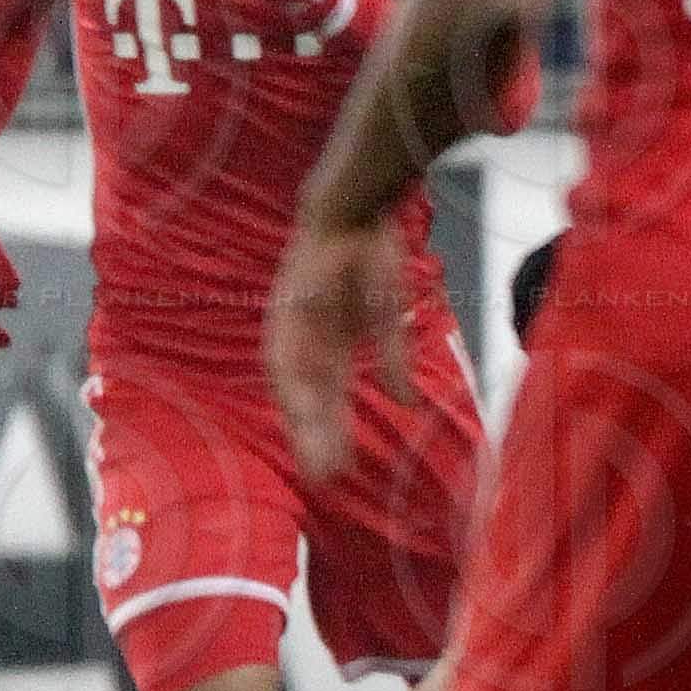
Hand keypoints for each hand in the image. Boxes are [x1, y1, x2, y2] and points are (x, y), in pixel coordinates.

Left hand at [267, 215, 418, 479]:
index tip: (343, 467)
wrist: (353, 212)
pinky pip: (285, 357)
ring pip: (296, 388)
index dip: (334, 431)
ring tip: (317, 458)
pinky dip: (294, 387)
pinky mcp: (285, 314)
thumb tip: (405, 405)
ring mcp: (293, 330)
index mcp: (331, 346)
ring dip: (305, 423)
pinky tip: (304, 413)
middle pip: (311, 401)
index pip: (331, 398)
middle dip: (318, 439)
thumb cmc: (373, 257)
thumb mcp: (390, 318)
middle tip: (326, 479)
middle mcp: (307, 344)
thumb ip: (395, 361)